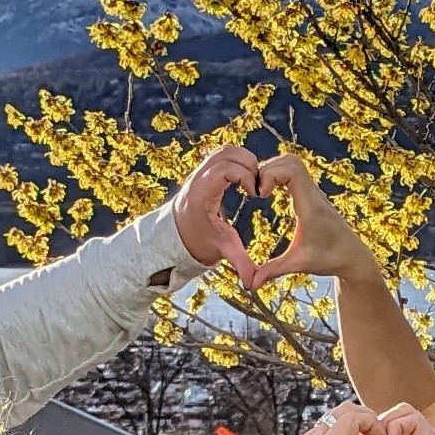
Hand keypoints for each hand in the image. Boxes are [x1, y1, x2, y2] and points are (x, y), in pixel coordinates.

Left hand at [170, 145, 260, 285]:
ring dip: (245, 160)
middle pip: (227, 153)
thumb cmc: (197, 241)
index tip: (255, 193)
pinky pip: (224, 154)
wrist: (175, 235)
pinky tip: (248, 178)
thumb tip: (252, 285)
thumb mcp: (220, 250)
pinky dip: (239, 160)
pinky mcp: (205, 170)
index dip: (245, 176)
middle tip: (258, 185)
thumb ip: (238, 263)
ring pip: (226, 150)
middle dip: (249, 164)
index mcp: (201, 194)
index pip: (225, 169)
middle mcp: (199, 177)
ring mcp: (201, 171)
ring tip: (255, 180)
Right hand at [248, 154, 384, 288]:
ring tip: (262, 191)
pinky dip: (279, 175)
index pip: (292, 171)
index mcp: (310, 205)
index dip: (271, 175)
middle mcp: (313, 194)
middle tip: (257, 191)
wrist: (353, 257)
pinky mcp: (312, 195)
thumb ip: (273, 271)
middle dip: (268, 169)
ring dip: (273, 170)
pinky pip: (295, 172)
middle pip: (290, 160)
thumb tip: (250, 285)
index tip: (260, 195)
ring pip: (293, 163)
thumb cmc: (328, 259)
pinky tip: (270, 193)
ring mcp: (314, 192)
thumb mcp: (298, 265)